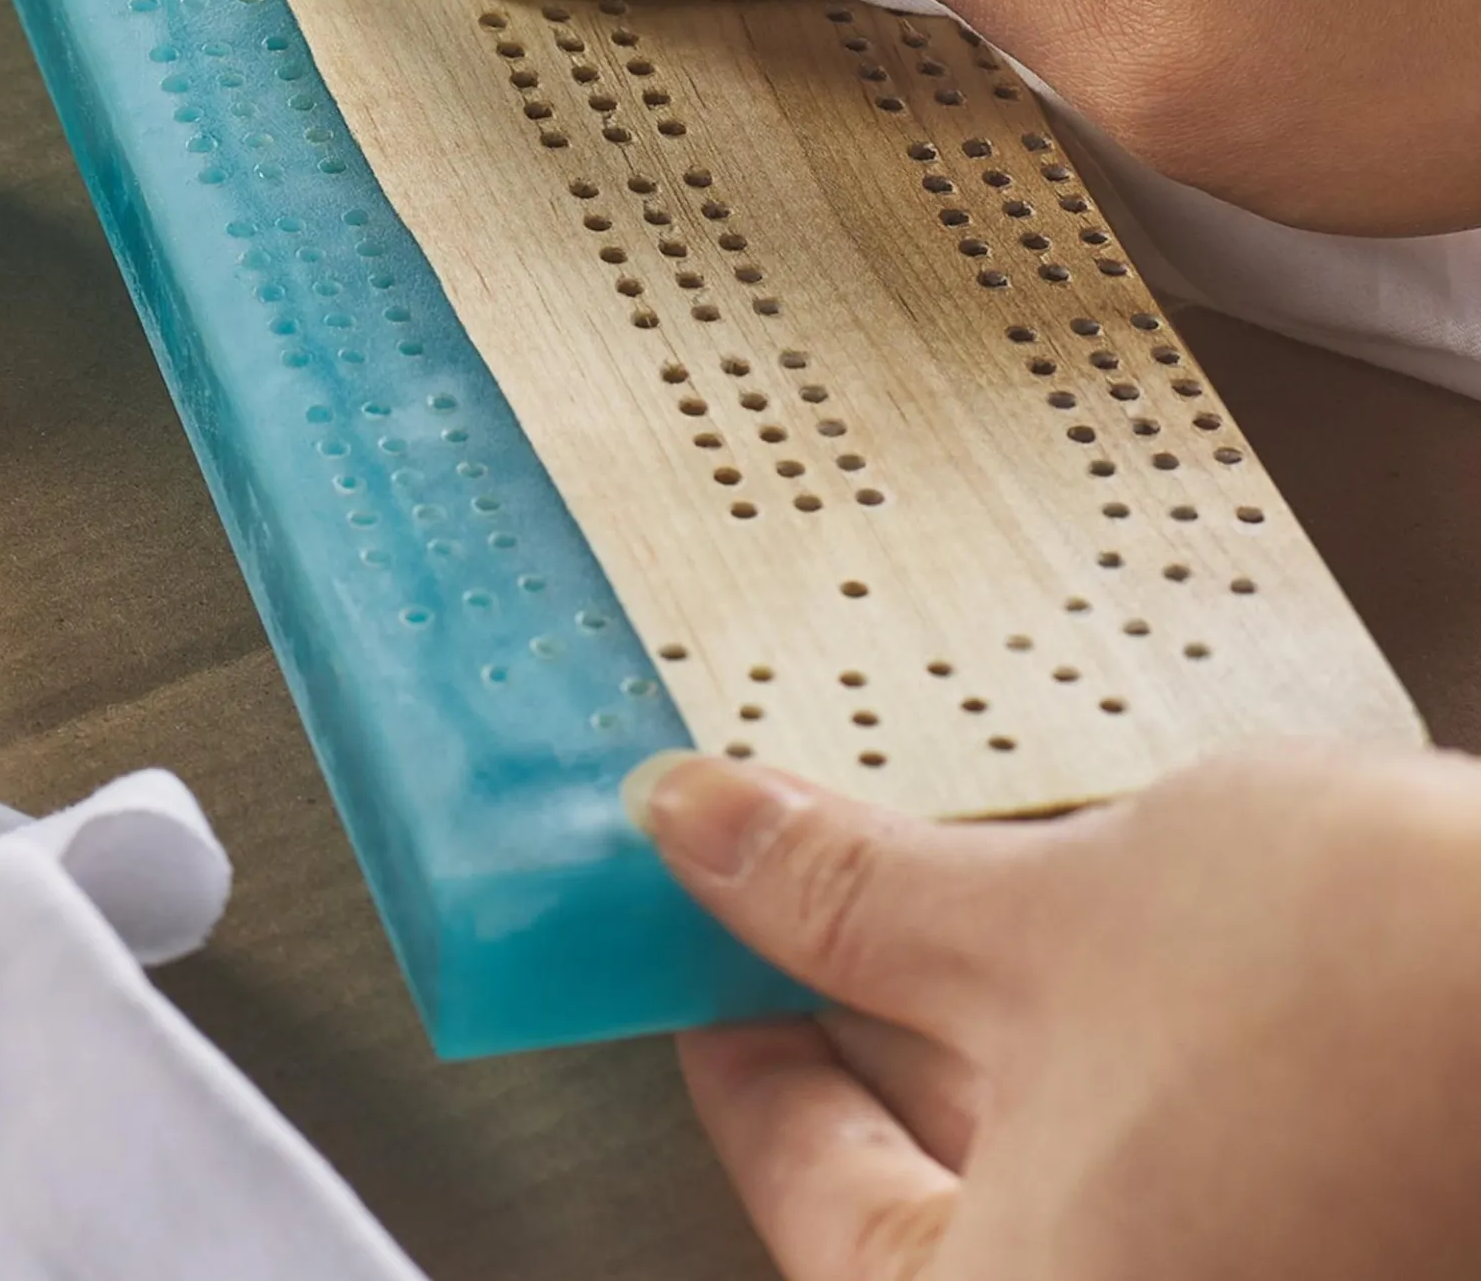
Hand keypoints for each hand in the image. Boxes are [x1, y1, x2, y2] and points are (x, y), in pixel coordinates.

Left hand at [627, 744, 1480, 1279]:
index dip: (745, 1048)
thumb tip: (700, 835)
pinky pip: (1165, 1155)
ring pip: (1058, 1163)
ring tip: (950, 879)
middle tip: (808, 886)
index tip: (709, 959)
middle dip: (868, 1016)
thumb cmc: (1370, 1011)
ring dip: (989, 1020)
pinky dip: (1105, 1049)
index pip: (811, 1200)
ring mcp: (1241, 1279)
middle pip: (929, 1189)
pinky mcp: (1331, 1236)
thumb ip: (843, 892)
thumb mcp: (1045, 924)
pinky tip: (1096, 933)